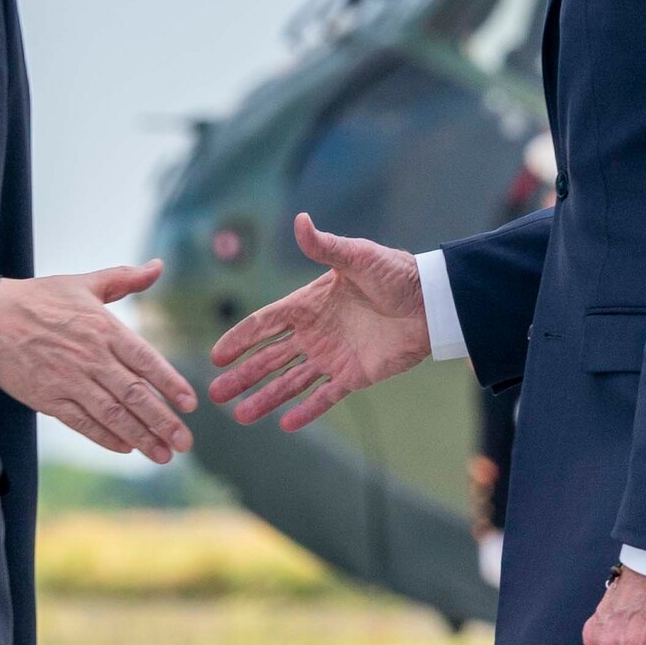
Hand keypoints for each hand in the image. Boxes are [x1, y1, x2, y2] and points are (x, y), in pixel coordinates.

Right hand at [0, 259, 196, 463]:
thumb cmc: (40, 298)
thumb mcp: (85, 283)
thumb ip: (125, 278)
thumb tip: (157, 266)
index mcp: (104, 328)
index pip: (146, 360)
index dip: (171, 383)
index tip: (191, 403)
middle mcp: (91, 357)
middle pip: (135, 394)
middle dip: (163, 421)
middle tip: (186, 442)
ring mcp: (69, 380)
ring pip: (113, 414)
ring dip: (141, 436)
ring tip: (163, 454)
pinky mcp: (48, 399)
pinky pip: (83, 423)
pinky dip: (106, 437)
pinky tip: (126, 448)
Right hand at [208, 212, 429, 430]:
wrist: (431, 302)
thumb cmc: (395, 273)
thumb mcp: (357, 256)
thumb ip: (325, 246)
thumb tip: (300, 220)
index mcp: (308, 304)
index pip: (265, 324)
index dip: (240, 339)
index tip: (217, 356)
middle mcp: (314, 333)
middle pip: (269, 359)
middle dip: (243, 376)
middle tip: (214, 395)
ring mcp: (332, 356)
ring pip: (290, 382)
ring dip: (266, 398)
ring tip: (240, 416)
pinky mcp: (354, 375)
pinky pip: (325, 397)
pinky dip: (307, 410)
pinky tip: (285, 424)